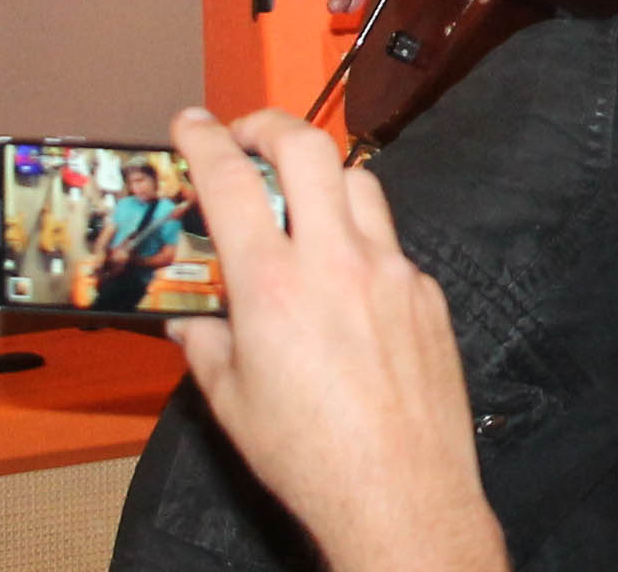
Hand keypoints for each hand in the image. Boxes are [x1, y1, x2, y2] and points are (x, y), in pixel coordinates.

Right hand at [161, 109, 501, 571]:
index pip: (231, 183)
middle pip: (308, 148)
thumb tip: (192, 320)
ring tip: (299, 198)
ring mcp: (391, 272)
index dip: (205, 139)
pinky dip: (362, 244)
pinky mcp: (426, 293)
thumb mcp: (232, 403)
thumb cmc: (313, 458)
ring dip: (323, 176)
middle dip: (269, 124)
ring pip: (360, 184)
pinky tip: (345, 284)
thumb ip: (206, 346)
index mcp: (274, 286)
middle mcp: (337, 263)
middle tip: (247, 135)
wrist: (400, 494)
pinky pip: (391, 244)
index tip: (191, 122)